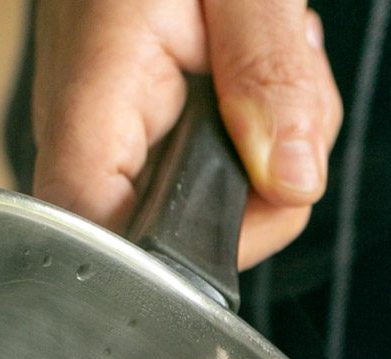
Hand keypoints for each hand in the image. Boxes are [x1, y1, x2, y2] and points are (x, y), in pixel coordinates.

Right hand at [31, 0, 341, 268]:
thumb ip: (269, 72)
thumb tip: (294, 180)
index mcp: (96, 96)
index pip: (100, 237)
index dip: (177, 263)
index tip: (248, 209)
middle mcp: (100, 134)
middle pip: (187, 241)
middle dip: (266, 190)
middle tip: (285, 97)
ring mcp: (133, 141)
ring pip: (229, 212)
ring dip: (282, 153)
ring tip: (278, 64)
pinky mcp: (166, 139)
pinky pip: (238, 180)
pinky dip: (275, 139)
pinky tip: (267, 79)